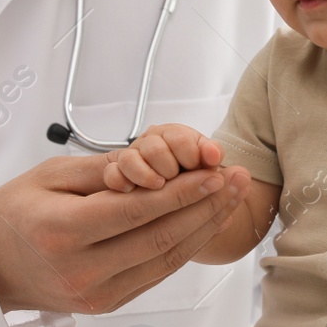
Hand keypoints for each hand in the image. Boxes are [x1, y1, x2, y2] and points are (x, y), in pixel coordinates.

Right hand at [0, 154, 249, 314]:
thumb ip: (102, 170)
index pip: (136, 212)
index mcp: (61, 233)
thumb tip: (154, 163)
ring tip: (232, 198)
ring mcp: (97, 294)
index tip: (214, 173)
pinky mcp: (108, 305)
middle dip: (206, 207)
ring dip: (205, 228)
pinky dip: (186, 247)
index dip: (182, 193)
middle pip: (160, 238)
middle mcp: (81, 271)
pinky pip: (157, 273)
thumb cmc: (15, 213)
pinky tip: (206, 223)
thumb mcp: (49, 176)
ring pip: (166, 260)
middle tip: (237, 179)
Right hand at [101, 124, 222, 191]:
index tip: (197, 167)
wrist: (168, 182)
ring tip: (158, 186)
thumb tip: (214, 154)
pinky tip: (131, 191)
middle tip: (177, 180)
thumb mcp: (204, 161)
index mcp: (175, 135)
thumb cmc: (190, 169)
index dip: (189, 154)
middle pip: (155, 149)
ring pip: (131, 160)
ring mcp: (133, 158)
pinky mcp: (117, 173)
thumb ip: (211, 155)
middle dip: (169, 168)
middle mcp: (152, 143)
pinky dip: (120, 181)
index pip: (179, 138)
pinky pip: (112, 174)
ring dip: (146, 176)